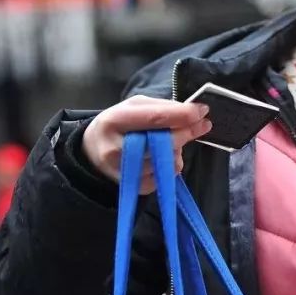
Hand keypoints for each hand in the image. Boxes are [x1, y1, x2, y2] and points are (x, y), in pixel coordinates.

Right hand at [81, 95, 212, 193]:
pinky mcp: (136, 187)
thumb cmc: (119, 125)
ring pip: (170, 161)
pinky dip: (170, 166)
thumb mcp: (133, 107)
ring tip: (166, 144)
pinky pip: (167, 176)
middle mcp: (117, 149)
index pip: (154, 118)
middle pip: (165, 142)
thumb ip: (161, 107)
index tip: (201, 112)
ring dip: (177, 151)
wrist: (93, 152)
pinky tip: (159, 158)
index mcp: (115, 121)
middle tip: (202, 125)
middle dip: (187, 132)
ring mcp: (125, 172)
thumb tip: (193, 112)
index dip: (181, 115)